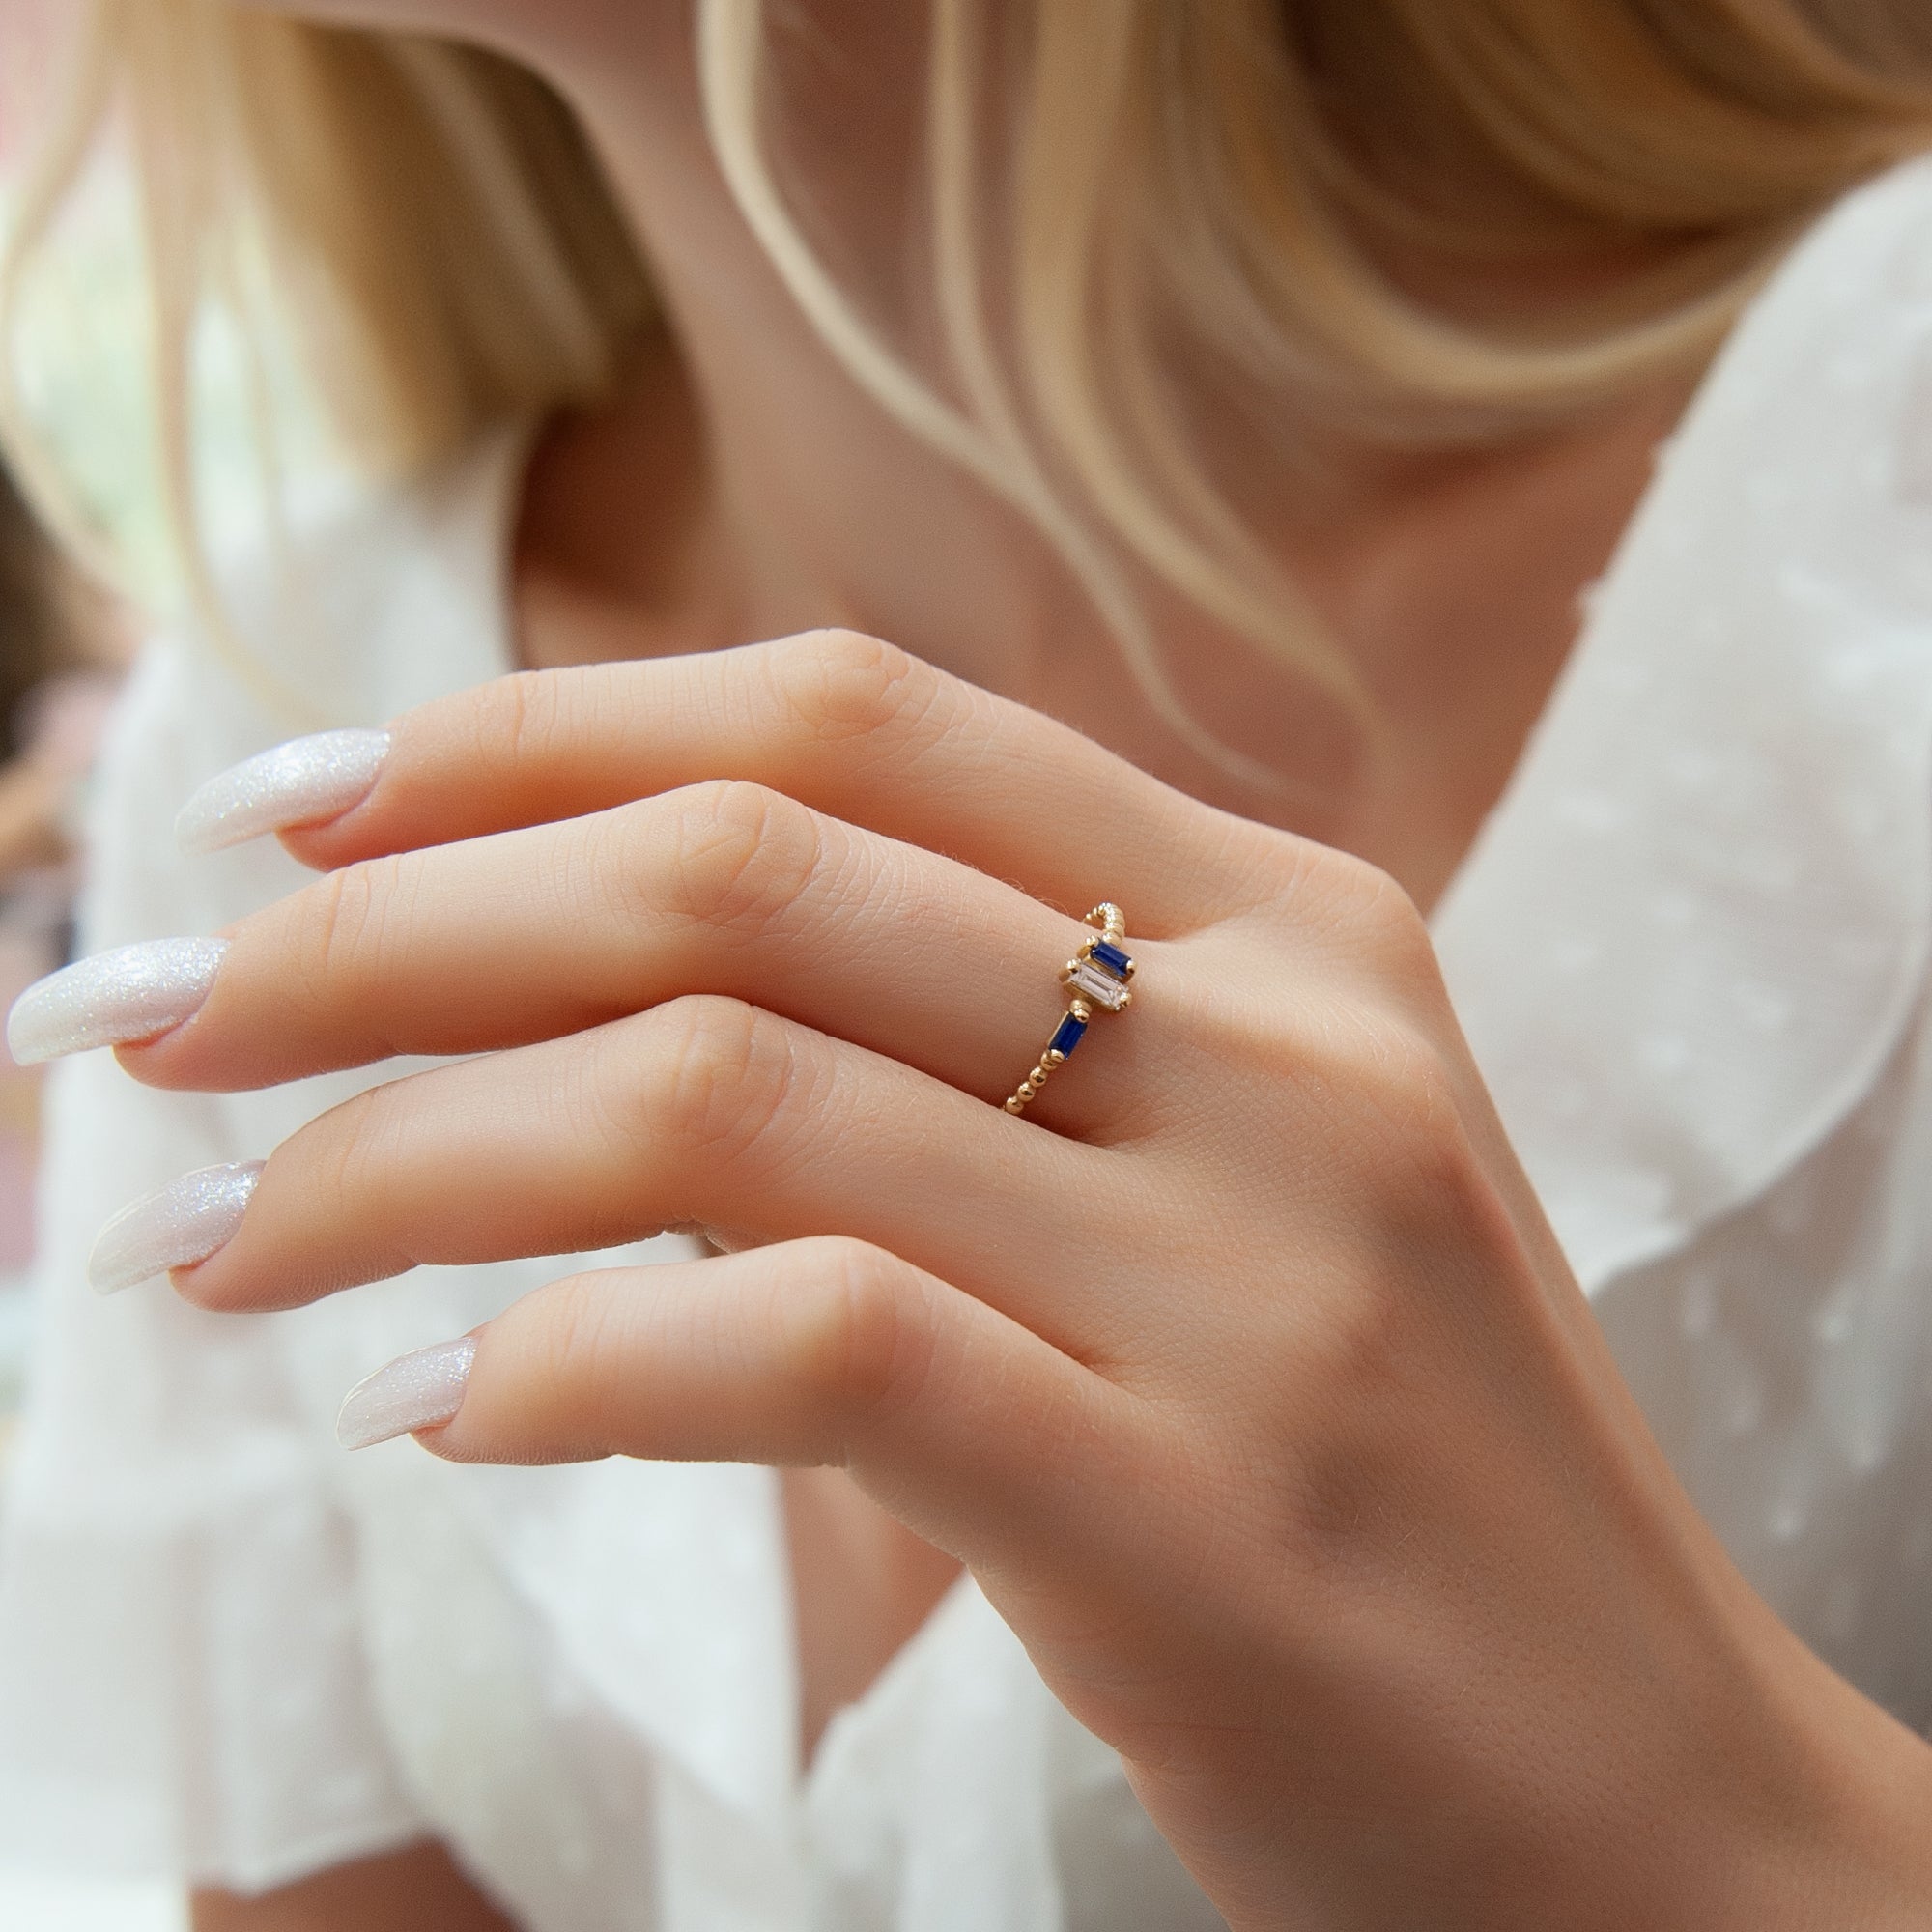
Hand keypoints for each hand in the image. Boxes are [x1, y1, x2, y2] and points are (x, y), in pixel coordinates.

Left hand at [36, 633, 1931, 1927]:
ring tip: (239, 1242)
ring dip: (409, 1152)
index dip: (541, 729)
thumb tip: (601, 966)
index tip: (305, 808)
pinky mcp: (1201, 1501)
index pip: (848, 717)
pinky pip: (805, 1349)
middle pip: (740, 871)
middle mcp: (1279, 1040)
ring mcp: (1256, 1261)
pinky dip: (570, 1364)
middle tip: (176, 1022)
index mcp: (1287, 916)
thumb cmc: (1381, 1462)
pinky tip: (448, 1413)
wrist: (1644, 1794)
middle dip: (397, 930)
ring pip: (721, 1094)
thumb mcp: (1229, 1171)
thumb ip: (989, 1039)